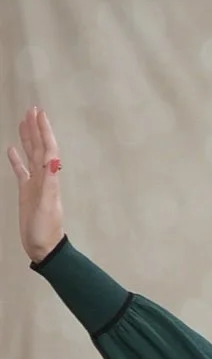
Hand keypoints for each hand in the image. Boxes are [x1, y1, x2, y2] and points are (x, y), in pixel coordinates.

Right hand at [7, 106, 65, 262]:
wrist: (43, 248)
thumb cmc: (46, 230)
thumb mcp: (47, 206)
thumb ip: (50, 183)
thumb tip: (53, 160)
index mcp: (49, 179)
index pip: (48, 149)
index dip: (44, 131)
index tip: (39, 113)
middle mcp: (44, 178)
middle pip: (40, 148)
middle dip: (36, 129)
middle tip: (32, 109)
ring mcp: (35, 184)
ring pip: (30, 155)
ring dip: (28, 138)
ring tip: (23, 121)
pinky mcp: (26, 192)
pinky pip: (20, 171)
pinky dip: (16, 159)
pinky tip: (11, 149)